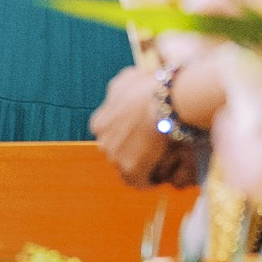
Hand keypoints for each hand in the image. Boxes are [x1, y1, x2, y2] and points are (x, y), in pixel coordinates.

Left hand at [91, 64, 197, 188]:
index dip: (126, 138)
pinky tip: (159, 181)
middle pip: (117, 153)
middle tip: (153, 153)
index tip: (141, 138)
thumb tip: (120, 94)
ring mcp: (115, 157)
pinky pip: (139, 182)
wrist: (162, 102)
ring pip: (127, 169)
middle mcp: (102, 142)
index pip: (110, 136)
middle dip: (132, 153)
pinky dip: (148, 182)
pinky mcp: (130, 169)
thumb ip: (118, 90)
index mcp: (98, 124)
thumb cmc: (148, 87)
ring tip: (158, 169)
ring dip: (141, 169)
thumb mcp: (127, 79)